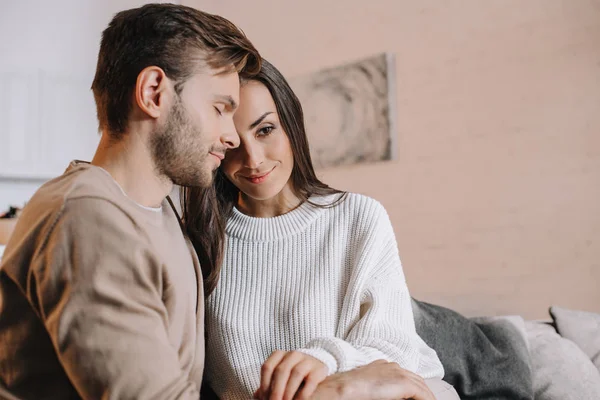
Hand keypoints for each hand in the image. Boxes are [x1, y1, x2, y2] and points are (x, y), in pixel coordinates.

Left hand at [253, 350, 327, 399]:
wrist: (317, 365)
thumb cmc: (293, 373)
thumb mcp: (280, 375)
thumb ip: (269, 384)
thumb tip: (256, 396)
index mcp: (280, 355)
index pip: (268, 367)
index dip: (264, 384)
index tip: (264, 398)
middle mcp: (293, 354)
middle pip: (281, 371)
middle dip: (276, 390)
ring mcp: (307, 360)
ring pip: (296, 374)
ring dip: (288, 391)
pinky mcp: (319, 369)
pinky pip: (310, 381)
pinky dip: (303, 394)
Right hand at [310, 360, 434, 399]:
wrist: (343, 388)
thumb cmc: (349, 390)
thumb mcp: (368, 388)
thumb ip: (380, 390)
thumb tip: (386, 395)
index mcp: (383, 367)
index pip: (405, 377)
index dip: (413, 389)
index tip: (415, 399)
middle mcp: (392, 366)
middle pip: (416, 380)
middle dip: (423, 393)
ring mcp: (398, 372)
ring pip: (421, 386)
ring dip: (426, 397)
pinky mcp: (403, 382)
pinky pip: (423, 395)